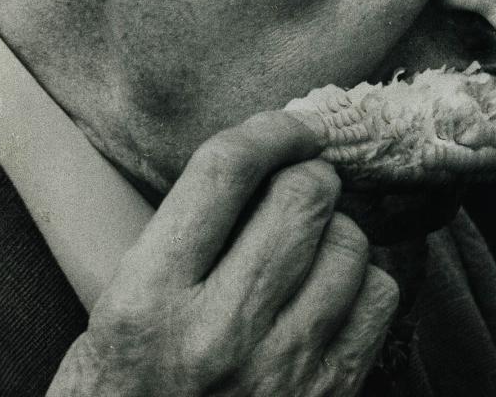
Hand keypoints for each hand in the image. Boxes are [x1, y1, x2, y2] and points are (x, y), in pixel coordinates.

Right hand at [47, 112, 398, 396]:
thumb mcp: (115, 312)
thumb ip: (177, 235)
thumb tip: (260, 158)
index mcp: (148, 301)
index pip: (224, 170)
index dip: (268, 128)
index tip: (288, 126)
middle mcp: (217, 333)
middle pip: (304, 194)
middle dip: (309, 174)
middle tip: (299, 184)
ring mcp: (281, 370)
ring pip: (351, 242)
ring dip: (337, 230)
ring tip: (309, 248)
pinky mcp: (329, 396)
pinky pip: (381, 296)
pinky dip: (364, 281)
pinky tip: (334, 293)